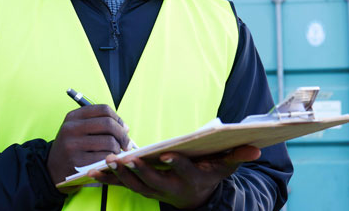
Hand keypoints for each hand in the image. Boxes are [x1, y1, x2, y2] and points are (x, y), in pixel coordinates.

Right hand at [47, 104, 131, 189]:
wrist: (52, 169)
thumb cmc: (72, 148)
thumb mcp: (79, 130)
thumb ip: (100, 124)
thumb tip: (125, 127)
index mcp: (73, 116)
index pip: (104, 109)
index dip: (118, 118)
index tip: (124, 128)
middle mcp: (71, 128)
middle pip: (108, 124)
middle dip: (122, 135)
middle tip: (127, 144)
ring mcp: (72, 145)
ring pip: (109, 142)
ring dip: (118, 149)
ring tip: (116, 154)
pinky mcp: (76, 162)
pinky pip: (104, 158)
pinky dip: (111, 160)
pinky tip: (109, 162)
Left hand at [88, 145, 260, 208]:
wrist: (196, 199)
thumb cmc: (209, 176)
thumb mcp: (225, 168)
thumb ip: (237, 156)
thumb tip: (255, 148)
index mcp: (190, 179)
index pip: (182, 170)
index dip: (175, 163)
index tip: (166, 154)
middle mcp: (170, 188)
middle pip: (152, 180)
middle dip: (137, 170)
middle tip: (124, 158)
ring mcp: (153, 191)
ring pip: (134, 185)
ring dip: (119, 175)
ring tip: (106, 163)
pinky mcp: (141, 189)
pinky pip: (122, 185)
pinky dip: (108, 180)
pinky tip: (92, 173)